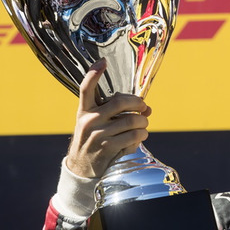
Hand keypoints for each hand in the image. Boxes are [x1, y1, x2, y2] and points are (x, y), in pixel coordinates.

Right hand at [65, 58, 151, 178]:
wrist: (81, 167)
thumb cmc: (93, 140)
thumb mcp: (94, 123)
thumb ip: (116, 113)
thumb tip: (147, 108)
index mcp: (84, 110)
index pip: (86, 88)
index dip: (94, 73)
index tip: (103, 61)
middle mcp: (89, 120)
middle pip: (120, 102)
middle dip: (138, 103)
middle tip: (144, 108)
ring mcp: (98, 134)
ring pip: (132, 121)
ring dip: (143, 123)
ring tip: (143, 126)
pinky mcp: (108, 148)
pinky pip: (133, 136)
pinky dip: (141, 136)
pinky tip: (139, 137)